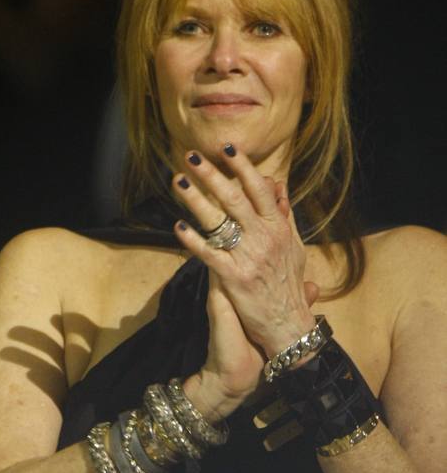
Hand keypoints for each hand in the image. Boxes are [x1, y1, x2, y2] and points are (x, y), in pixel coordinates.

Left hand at [172, 146, 316, 384]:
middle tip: (191, 156)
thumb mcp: (293, 246)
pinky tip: (179, 227)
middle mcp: (264, 238)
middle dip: (212, 175)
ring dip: (196, 199)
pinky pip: (210, 255)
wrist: (288, 325)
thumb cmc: (288, 283)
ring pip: (219, 221)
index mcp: (278, 228)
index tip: (227, 147)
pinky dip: (194, 241)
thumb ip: (283, 214)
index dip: (243, 167)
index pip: (259, 190)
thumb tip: (276, 185)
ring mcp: (249, 258)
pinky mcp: (233, 278)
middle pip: (235, 199)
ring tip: (178, 181)